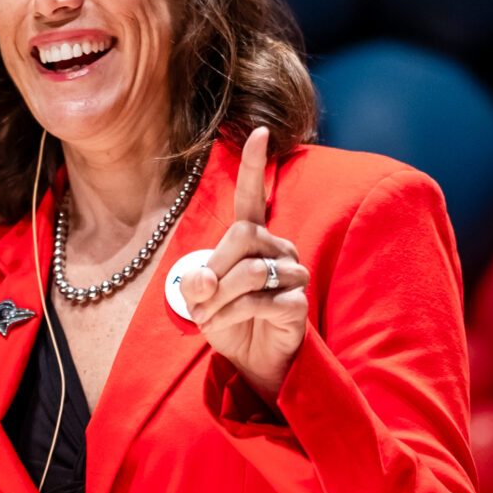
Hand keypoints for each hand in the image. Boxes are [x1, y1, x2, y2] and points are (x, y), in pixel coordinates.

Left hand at [181, 127, 309, 399]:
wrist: (251, 361)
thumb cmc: (228, 321)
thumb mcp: (200, 301)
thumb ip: (196, 283)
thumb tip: (205, 279)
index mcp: (253, 239)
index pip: (252, 197)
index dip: (253, 166)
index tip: (257, 132)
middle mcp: (277, 249)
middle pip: (243, 237)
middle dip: (214, 270)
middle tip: (201, 300)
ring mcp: (292, 275)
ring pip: (252, 271)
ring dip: (220, 298)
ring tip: (209, 316)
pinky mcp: (297, 303)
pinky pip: (261, 300)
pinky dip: (233, 314)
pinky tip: (226, 324)